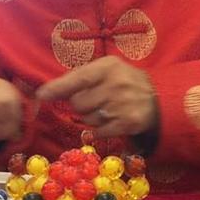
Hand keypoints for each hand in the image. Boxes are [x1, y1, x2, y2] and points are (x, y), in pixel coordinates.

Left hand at [36, 56, 157, 137]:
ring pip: (87, 119)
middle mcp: (115, 84)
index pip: (77, 78)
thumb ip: (80, 77)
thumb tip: (49, 90)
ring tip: (106, 110)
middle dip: (80, 105)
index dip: (58, 88)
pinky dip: (100, 130)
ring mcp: (122, 105)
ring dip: (91, 118)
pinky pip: (99, 132)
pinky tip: (111, 121)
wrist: (158, 99)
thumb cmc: (124, 82)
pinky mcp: (127, 123)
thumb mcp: (106, 70)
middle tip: (95, 100)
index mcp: (108, 67)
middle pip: (78, 103)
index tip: (42, 95)